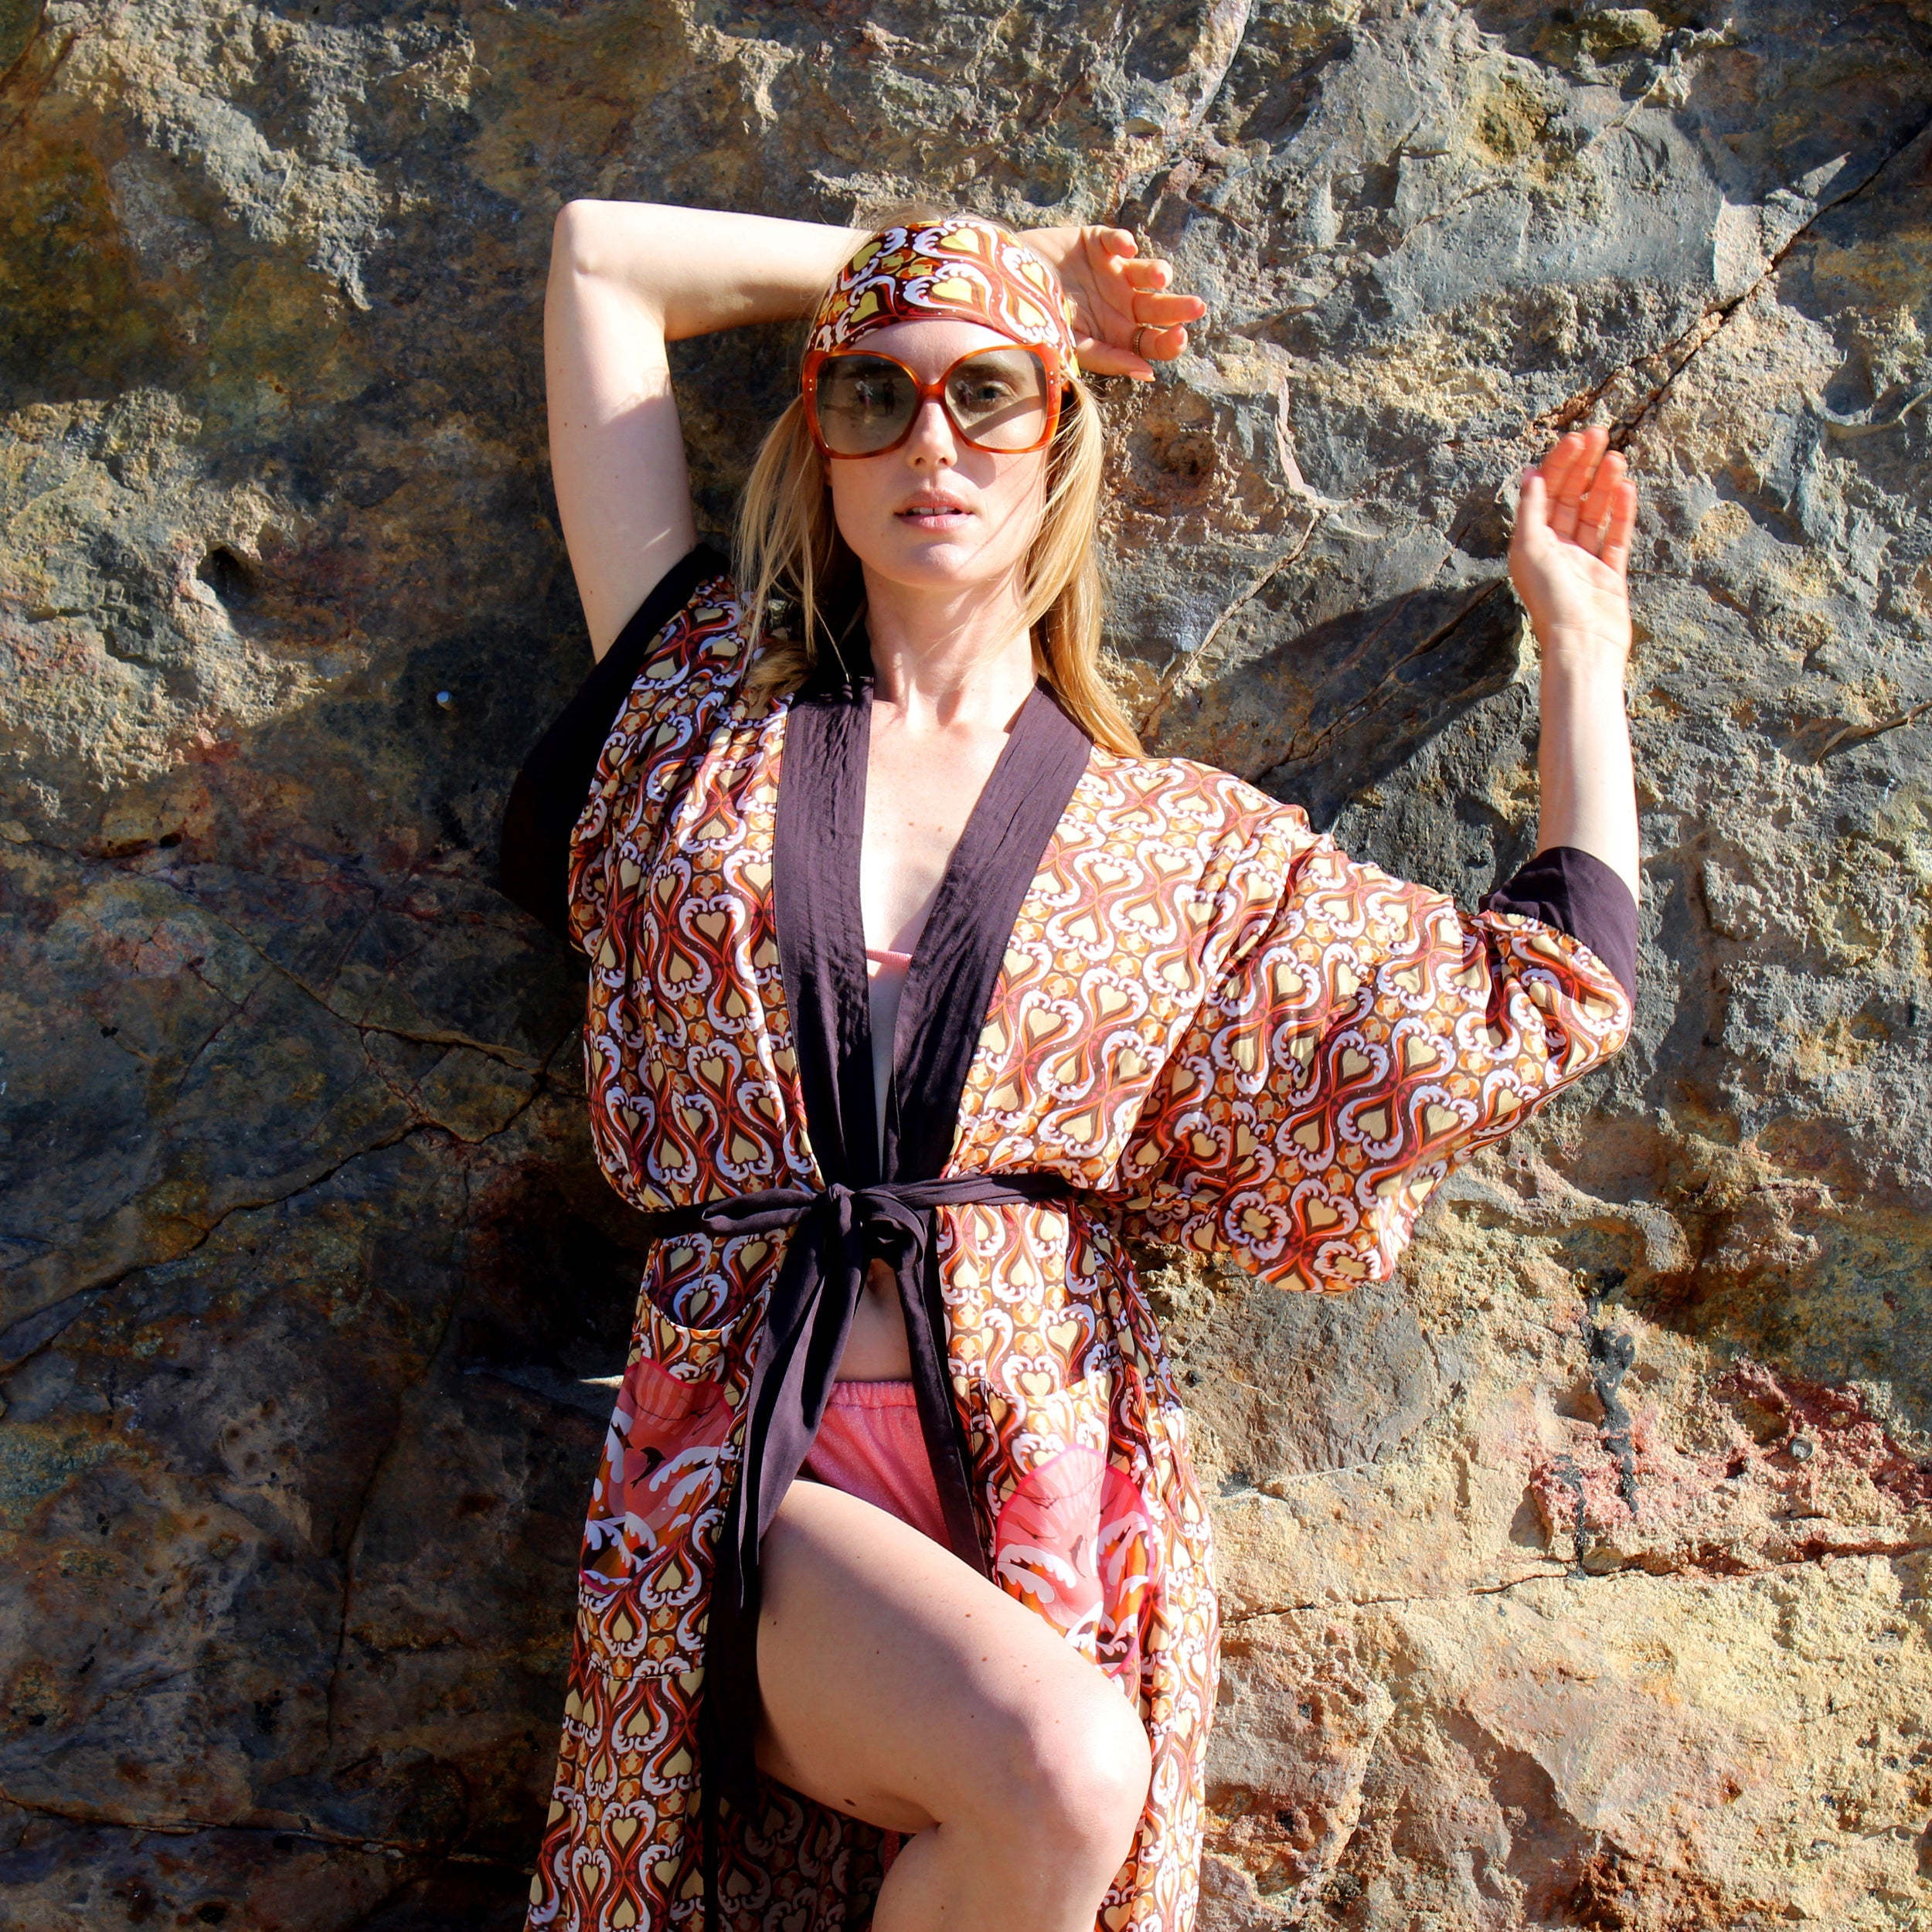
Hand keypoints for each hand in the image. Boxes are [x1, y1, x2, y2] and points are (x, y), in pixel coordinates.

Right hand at [1020, 225, 1205, 380]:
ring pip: (1145, 272)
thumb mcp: (1072, 348)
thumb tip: (1148, 373)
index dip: (1168, 341)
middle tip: (1196, 307)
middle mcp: (1120, 304)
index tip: (1180, 338)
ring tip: (1161, 276)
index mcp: (1118, 334)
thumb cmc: (1036, 327)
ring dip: (1156, 273)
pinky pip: (1116, 240)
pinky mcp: (1095, 243)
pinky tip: (1125, 248)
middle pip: (1157, 308)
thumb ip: (1109, 359)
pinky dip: (1122, 242)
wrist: (999, 290)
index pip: (1152, 342)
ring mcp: (1110, 272)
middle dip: (1177, 307)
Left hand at [1509, 426, 1637, 676]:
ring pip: (1595, 514)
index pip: (1547, 495)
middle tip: (1600, 434)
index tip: (1577, 439)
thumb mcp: (1531, 548)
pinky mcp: (1609, 576)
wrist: (1583, 644)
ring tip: (1617, 457)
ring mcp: (1584, 563)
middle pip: (1571, 499)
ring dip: (1604, 484)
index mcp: (1532, 545)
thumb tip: (1530, 473)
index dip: (1560, 464)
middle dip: (1584, 466)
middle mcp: (1556, 552)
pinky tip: (1627, 487)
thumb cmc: (1551, 599)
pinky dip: (1621, 513)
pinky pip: (1616, 538)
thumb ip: (1531, 510)